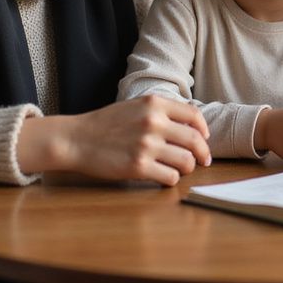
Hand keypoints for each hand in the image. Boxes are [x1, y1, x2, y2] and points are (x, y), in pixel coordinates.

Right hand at [16, 96, 210, 185]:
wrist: (77, 139)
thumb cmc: (107, 124)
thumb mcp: (135, 106)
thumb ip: (161, 111)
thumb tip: (191, 126)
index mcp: (154, 104)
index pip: (194, 115)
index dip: (204, 129)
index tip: (204, 139)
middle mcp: (153, 122)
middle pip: (195, 140)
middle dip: (202, 154)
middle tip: (203, 161)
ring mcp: (146, 145)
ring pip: (186, 162)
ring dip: (187, 168)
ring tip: (180, 169)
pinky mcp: (138, 166)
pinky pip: (170, 177)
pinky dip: (171, 179)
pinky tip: (164, 177)